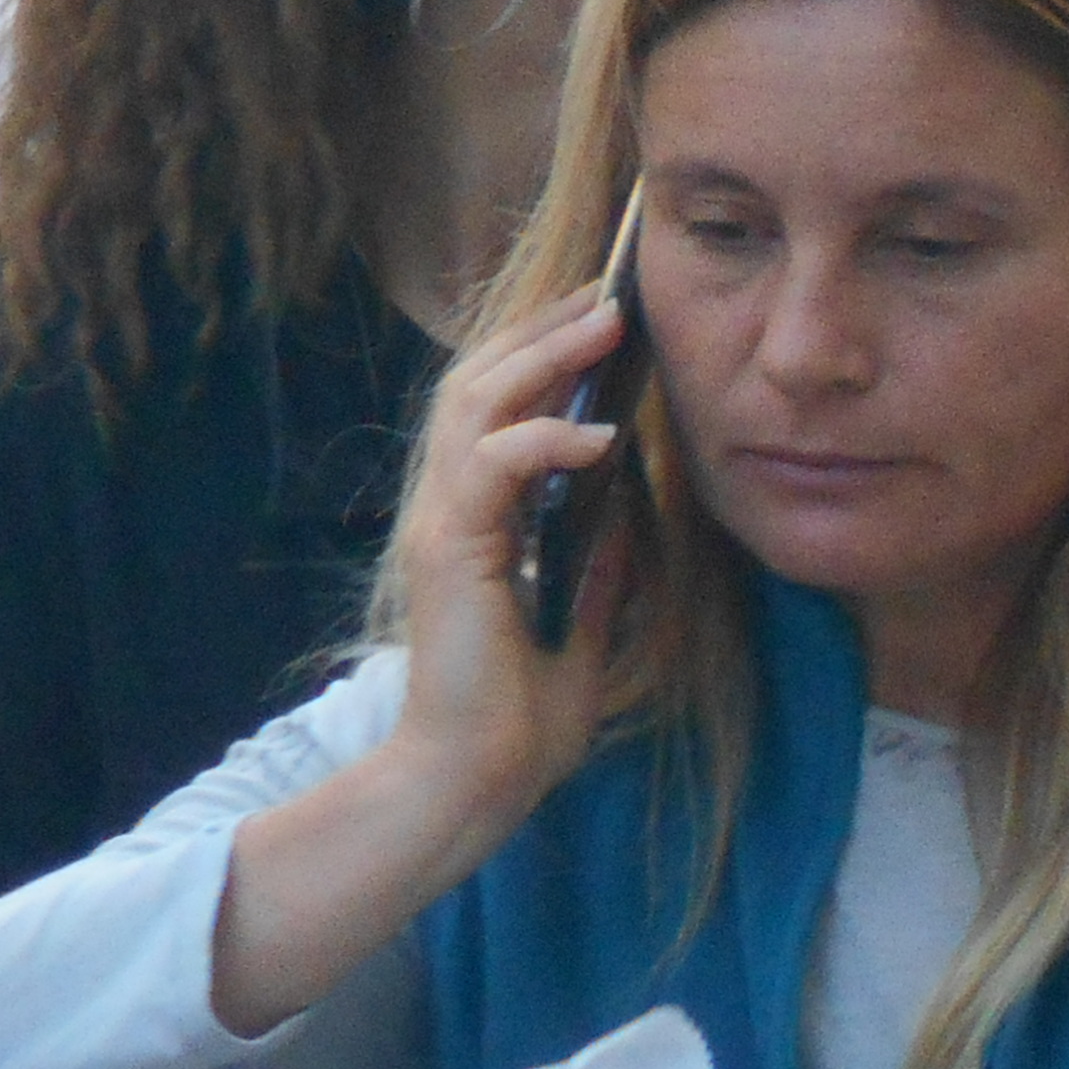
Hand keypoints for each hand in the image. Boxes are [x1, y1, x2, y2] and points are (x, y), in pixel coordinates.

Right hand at [376, 288, 637, 839]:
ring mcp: (440, 523)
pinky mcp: (450, 549)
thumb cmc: (520, 713)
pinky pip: (495, 466)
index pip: (493, 409)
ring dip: (541, 358)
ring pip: (474, 404)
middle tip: (606, 296)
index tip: (599, 316)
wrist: (475, 773)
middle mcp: (445, 507)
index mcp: (471, 519)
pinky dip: (546, 439)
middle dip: (540, 331)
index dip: (539, 354)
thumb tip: (627, 512)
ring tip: (603, 324)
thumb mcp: (582, 619)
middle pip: (475, 382)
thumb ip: (595, 564)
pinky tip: (600, 435)